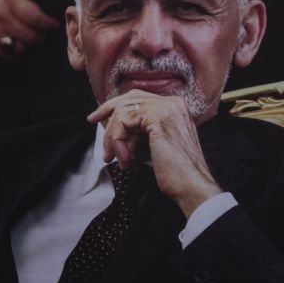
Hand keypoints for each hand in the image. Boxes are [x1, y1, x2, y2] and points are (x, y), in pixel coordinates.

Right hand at [0, 0, 60, 57]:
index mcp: (11, 0)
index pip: (36, 18)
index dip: (48, 24)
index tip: (53, 24)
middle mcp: (2, 16)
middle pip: (29, 35)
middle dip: (39, 36)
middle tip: (43, 32)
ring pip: (16, 46)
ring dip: (27, 45)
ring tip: (31, 39)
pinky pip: (3, 52)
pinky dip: (12, 52)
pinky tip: (17, 46)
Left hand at [88, 90, 224, 218]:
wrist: (191, 184)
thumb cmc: (174, 172)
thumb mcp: (154, 145)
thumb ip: (139, 132)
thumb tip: (115, 130)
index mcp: (174, 107)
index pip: (138, 98)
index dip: (115, 106)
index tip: (97, 117)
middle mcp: (172, 103)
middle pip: (129, 99)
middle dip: (107, 112)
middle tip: (92, 122)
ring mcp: (167, 108)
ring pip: (123, 111)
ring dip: (113, 136)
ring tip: (115, 157)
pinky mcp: (158, 118)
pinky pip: (124, 120)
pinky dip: (117, 140)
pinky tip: (124, 158)